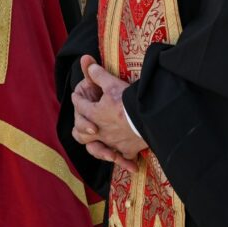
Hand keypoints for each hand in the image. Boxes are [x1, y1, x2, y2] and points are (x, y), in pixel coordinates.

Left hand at [72, 56, 146, 170]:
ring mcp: (113, 142)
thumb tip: (87, 62)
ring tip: (99, 144)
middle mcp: (100, 131)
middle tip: (86, 123)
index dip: (77, 98)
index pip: (79, 105)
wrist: (151, 118)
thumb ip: (98, 74)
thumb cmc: (129, 101)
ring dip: (97, 148)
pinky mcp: (128, 149)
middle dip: (81, 127)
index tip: (76, 95)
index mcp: (94, 114)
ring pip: (97, 149)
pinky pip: (123, 158)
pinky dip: (124, 161)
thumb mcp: (112, 83)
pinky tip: (129, 164)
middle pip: (81, 134)